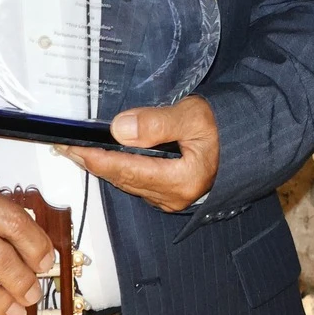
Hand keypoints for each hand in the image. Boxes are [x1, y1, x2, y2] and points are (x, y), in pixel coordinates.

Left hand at [59, 95, 220, 213]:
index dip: (95, 157)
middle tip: (66, 147)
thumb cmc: (226, 127)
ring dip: (104, 167)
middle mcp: (174, 196)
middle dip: (93, 163)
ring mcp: (172, 199)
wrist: (247, 140)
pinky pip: (137, 183)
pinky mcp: (171, 195)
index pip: (126, 169)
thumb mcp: (194, 116)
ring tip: (79, 151)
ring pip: (128, 183)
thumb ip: (157, 123)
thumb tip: (120, 129)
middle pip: (123, 179)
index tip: (71, 146)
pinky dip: (120, 170)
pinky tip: (108, 158)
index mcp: (182, 180)